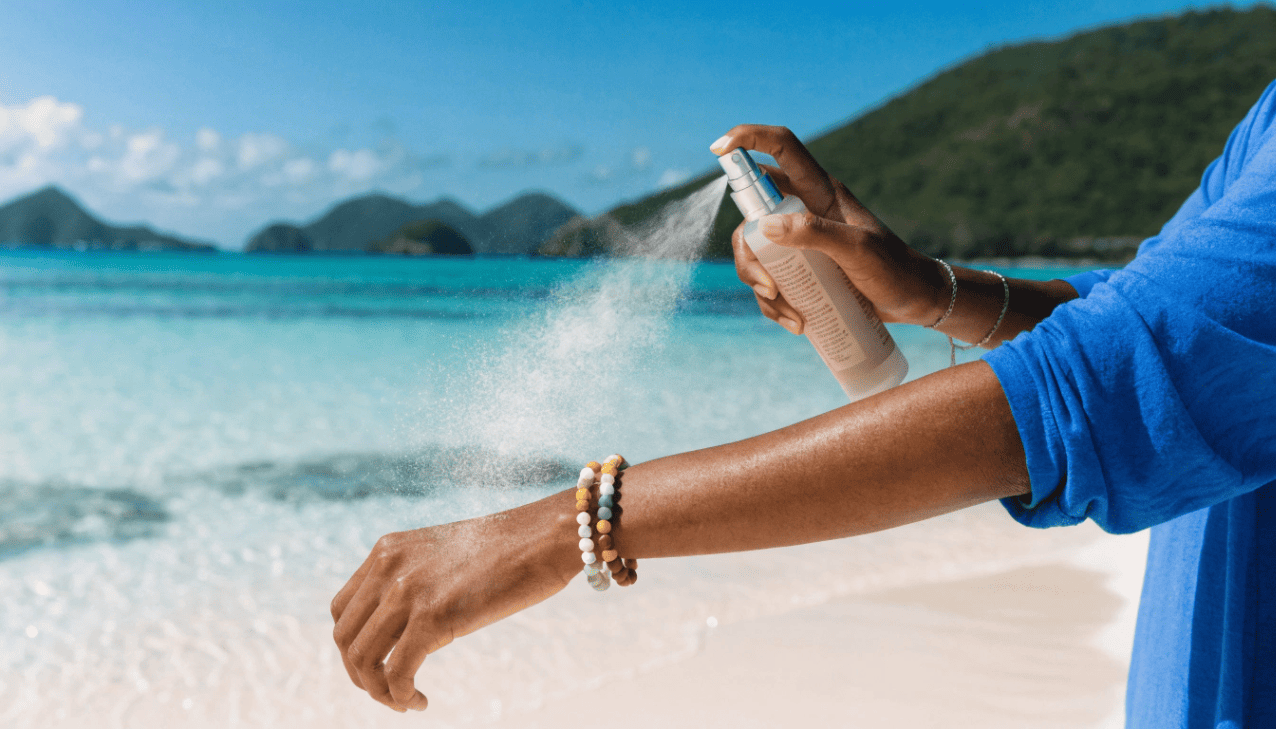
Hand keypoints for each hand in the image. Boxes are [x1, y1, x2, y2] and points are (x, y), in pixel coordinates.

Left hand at [330, 504, 575, 711]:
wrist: (545, 537)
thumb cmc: (508, 549)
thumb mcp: (445, 556)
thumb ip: (416, 579)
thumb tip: (408, 623)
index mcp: (387, 549)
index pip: (342, 609)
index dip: (353, 646)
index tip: (378, 665)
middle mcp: (388, 567)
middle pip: (345, 638)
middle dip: (361, 675)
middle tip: (388, 692)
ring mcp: (407, 591)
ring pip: (363, 660)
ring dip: (379, 691)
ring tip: (404, 701)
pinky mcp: (432, 617)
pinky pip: (396, 673)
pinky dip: (401, 696)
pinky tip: (421, 702)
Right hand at [711, 125, 945, 331]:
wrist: (916, 301)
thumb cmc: (894, 269)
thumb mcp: (858, 250)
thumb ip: (815, 233)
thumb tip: (764, 226)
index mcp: (821, 191)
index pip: (781, 149)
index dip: (748, 139)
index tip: (718, 149)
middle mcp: (805, 210)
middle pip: (752, 215)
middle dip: (747, 253)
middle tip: (766, 286)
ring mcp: (801, 240)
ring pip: (756, 253)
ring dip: (760, 286)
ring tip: (788, 314)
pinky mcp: (802, 269)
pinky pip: (771, 280)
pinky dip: (775, 304)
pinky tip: (796, 323)